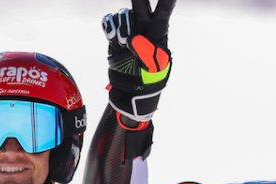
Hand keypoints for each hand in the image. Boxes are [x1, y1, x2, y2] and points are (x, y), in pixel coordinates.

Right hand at [102, 0, 175, 121]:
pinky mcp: (115, 31)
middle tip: (135, 12)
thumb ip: (146, 50)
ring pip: (122, 14)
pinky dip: (109, 30)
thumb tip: (133, 38)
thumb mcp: (155, 65)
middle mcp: (144, 23)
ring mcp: (129, 26)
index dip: (167, 0)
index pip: (164, 8)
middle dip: (138, 0)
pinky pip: (109, 21)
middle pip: (141, 2)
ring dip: (121, 28)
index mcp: (159, 29)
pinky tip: (114, 41)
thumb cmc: (148, 75)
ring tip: (123, 44)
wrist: (131, 83)